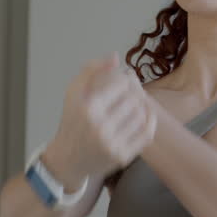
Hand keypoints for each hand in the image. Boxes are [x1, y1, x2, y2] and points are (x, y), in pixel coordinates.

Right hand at [44, 53, 156, 184]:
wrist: (67, 160)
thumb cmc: (72, 121)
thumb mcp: (73, 92)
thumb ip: (91, 70)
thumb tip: (115, 57)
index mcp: (87, 108)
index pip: (122, 84)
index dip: (124, 80)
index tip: (120, 83)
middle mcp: (100, 127)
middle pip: (134, 99)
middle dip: (133, 94)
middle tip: (128, 94)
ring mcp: (112, 144)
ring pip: (142, 115)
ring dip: (140, 107)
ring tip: (131, 106)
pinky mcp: (122, 157)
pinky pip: (147, 133)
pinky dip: (149, 121)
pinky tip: (143, 116)